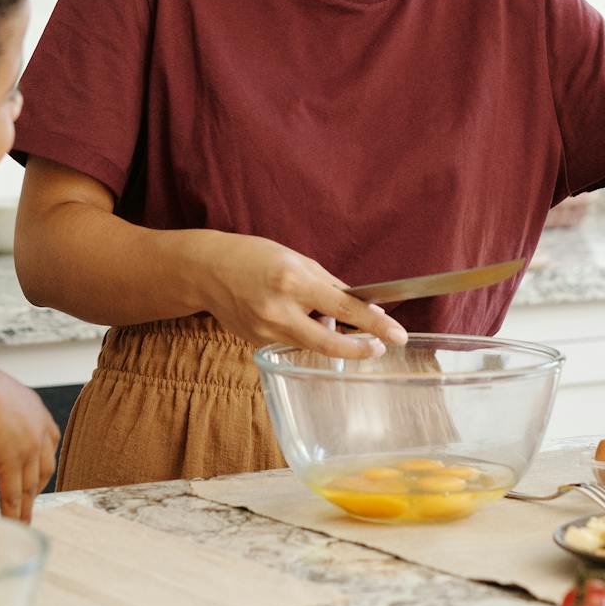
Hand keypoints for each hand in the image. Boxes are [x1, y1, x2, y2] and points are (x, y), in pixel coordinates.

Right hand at [0, 361, 59, 520]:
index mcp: (33, 407)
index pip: (50, 436)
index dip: (44, 456)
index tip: (39, 470)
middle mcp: (36, 428)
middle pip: (44, 465)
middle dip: (38, 484)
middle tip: (30, 499)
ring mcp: (26, 447)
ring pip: (29, 485)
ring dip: (26, 506)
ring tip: (23, 522)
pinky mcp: (11, 463)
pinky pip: (12, 494)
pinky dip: (12, 512)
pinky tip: (12, 524)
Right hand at [186, 231, 408, 359]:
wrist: (206, 270)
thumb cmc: (254, 257)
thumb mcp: (297, 260)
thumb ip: (329, 285)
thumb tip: (361, 306)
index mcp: (293, 281)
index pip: (345, 310)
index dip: (376, 325)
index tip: (398, 335)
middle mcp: (279, 311)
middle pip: (331, 344)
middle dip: (361, 348)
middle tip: (380, 345)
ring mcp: (266, 331)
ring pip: (312, 344)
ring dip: (327, 334)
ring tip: (315, 311)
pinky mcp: (257, 344)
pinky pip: (293, 343)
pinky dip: (302, 332)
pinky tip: (289, 314)